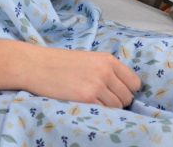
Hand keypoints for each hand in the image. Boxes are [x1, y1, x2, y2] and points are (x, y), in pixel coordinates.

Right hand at [26, 46, 140, 106]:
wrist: (38, 65)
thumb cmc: (61, 63)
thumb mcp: (89, 59)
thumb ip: (106, 70)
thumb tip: (122, 87)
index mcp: (108, 60)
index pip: (134, 82)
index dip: (128, 90)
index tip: (119, 94)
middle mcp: (106, 72)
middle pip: (127, 97)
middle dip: (119, 102)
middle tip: (104, 101)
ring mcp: (97, 86)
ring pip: (117, 107)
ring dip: (109, 109)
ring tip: (94, 104)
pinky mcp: (86, 99)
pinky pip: (103, 112)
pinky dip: (98, 113)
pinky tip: (87, 107)